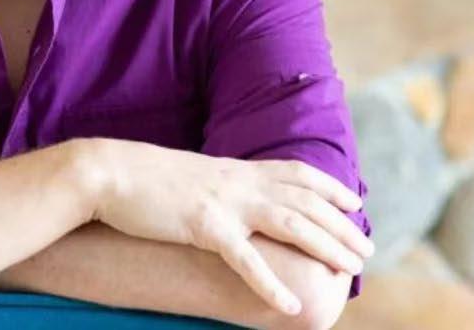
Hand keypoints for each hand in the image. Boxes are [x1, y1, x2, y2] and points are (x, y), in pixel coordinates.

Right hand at [89, 140, 372, 317]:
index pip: (296, 173)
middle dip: (341, 226)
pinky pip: (245, 259)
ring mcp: (224, 203)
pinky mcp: (203, 226)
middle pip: (305, 202)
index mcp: (235, 169)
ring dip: (325, 247)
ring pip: (291, 224)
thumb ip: (217, 185)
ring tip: (351, 270)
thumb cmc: (141, 177)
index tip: (353, 202)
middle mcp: (238, 182)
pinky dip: (270, 283)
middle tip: (367, 250)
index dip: (329, 187)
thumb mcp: (190, 175)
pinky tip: (289, 305)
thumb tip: (230, 197)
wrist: (107, 171)